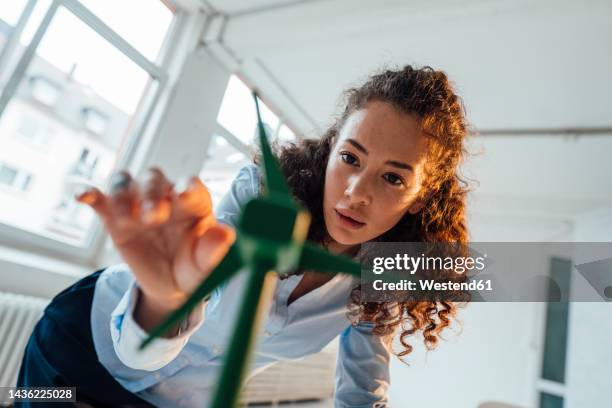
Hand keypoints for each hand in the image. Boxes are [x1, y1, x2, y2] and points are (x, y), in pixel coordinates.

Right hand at [76, 167, 234, 312]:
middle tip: (154, 219)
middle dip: (152, 195)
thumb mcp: (205, 266)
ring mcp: (138, 204)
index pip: (191, 185)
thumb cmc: (194, 268)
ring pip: (126, 182)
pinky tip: (83, 195)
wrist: (171, 285)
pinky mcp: (115, 217)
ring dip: (123, 194)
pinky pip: (101, 198)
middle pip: (155, 179)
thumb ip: (214, 251)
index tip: (184, 195)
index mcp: (193, 203)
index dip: (188, 187)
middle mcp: (165, 196)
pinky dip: (90, 192)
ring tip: (126, 218)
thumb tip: (225, 234)